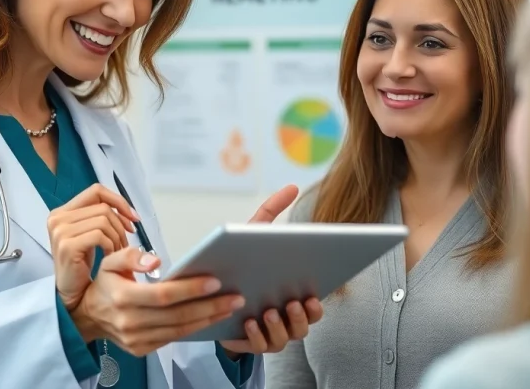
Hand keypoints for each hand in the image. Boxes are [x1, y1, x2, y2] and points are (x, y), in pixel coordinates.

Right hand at [48, 184, 140, 310]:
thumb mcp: (91, 235)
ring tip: (116, 251)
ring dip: (117, 237)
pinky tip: (109, 256)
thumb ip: (103, 218)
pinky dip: (110, 245)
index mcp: (62, 212)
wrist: (70, 292)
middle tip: (123, 243)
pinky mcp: (67, 245)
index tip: (132, 217)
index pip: (97, 191)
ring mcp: (60, 231)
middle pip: (103, 207)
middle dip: (120, 225)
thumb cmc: (81, 264)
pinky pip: (100, 235)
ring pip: (104, 220)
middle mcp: (58, 218)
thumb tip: (131, 214)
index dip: (118, 201)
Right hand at [70, 247, 243, 356]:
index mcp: (122, 297)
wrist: (87, 317)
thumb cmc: (104, 285)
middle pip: (178, 315)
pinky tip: (211, 318)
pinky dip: (195, 329)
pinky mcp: (142, 349)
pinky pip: (174, 339)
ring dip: (208, 319)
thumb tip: (155, 262)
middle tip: (235, 296)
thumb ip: (131, 256)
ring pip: (179, 330)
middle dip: (210, 306)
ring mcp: (136, 339)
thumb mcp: (109, 262)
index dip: (191, 289)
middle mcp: (129, 322)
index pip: (164, 295)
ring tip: (230, 306)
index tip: (215, 281)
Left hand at [219, 184, 324, 355]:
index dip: (320, 302)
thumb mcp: (255, 235)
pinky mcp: (249, 342)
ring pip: (286, 337)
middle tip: (295, 301)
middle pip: (306, 324)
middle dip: (304, 315)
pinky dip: (257, 334)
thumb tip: (293, 186)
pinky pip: (259, 345)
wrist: (209, 294)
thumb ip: (272, 212)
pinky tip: (250, 321)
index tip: (316, 292)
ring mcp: (270, 333)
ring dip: (281, 325)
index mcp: (293, 295)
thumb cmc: (241, 264)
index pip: (315, 303)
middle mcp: (286, 318)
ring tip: (270, 310)